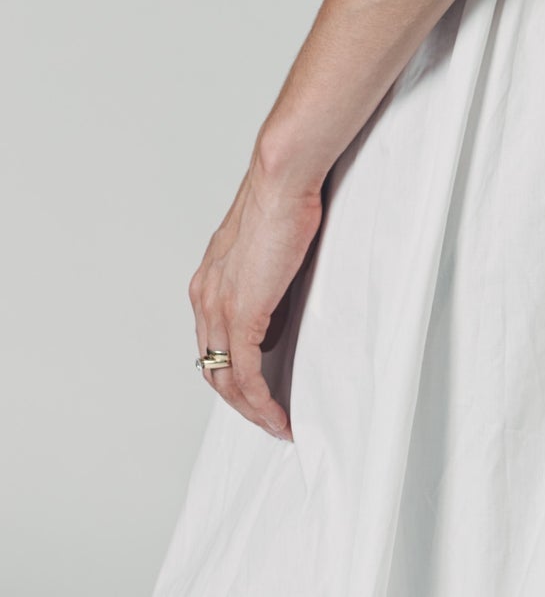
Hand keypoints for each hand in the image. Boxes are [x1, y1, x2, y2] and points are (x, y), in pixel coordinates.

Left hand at [188, 156, 323, 440]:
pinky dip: (260, 402)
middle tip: (268, 416)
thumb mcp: (267, 245)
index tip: (257, 389)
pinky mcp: (241, 314)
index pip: (212, 343)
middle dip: (239, 401)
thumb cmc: (284, 194)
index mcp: (209, 280)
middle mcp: (205, 297)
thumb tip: (277, 310)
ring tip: (276, 423)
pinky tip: (277, 415)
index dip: (232, 372)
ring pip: (225, 380)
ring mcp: (219, 307)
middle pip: (213, 369)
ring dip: (251, 409)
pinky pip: (245, 375)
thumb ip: (265, 278)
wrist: (282, 176)